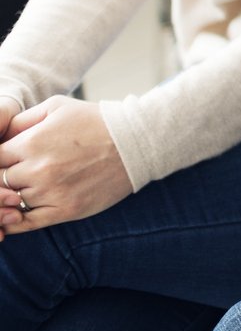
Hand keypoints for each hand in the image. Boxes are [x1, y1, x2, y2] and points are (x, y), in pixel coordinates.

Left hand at [0, 98, 132, 233]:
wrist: (137, 142)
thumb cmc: (96, 121)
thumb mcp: (57, 107)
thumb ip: (21, 120)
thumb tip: (0, 136)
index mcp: (31, 143)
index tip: (9, 158)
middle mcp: (37, 170)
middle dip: (5, 176)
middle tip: (21, 171)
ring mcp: (51, 192)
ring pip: (11, 201)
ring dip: (15, 194)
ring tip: (33, 183)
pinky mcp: (66, 210)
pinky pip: (25, 223)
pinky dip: (14, 221)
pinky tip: (15, 213)